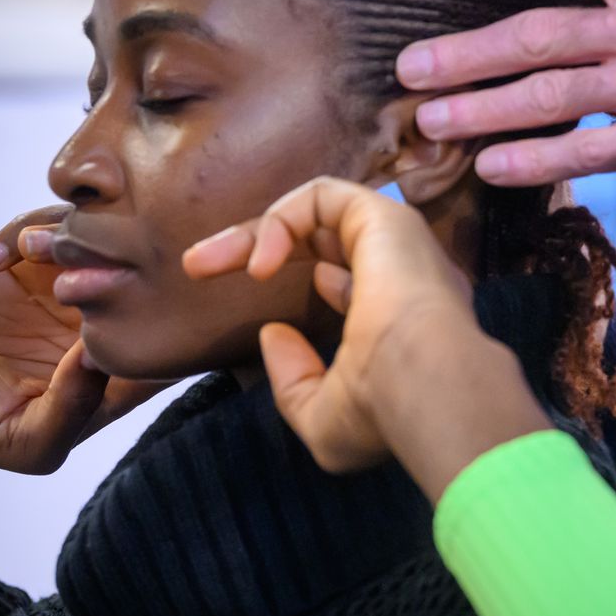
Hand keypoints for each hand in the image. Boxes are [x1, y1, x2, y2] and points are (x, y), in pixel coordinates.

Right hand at [0, 206, 166, 525]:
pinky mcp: (33, 262)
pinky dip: (23, 230)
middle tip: (71, 270)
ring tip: (27, 253)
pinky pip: (45, 225)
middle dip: (123, 256)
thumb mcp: (28, 440)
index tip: (118, 304)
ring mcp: (74, 283)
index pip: (179, 332)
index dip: (167, 308)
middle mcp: (111, 317)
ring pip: (100, 234)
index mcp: (128, 363)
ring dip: (70, 234)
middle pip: (149, 269)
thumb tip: (97, 358)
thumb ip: (70, 409)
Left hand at [182, 176, 549, 501]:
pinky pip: (321, 196)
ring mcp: (396, 241)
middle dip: (255, 247)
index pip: (356, 284)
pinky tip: (259, 264)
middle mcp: (405, 273)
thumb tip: (275, 333)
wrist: (419, 376)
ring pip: (317, 214)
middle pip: (323, 241)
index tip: (268, 329)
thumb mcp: (324, 419)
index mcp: (404, 318)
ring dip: (255, 232)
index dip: (314, 289)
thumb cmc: (381, 408)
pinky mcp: (381, 214)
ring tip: (204, 262)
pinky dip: (279, 222)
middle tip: (196, 267)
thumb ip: (294, 380)